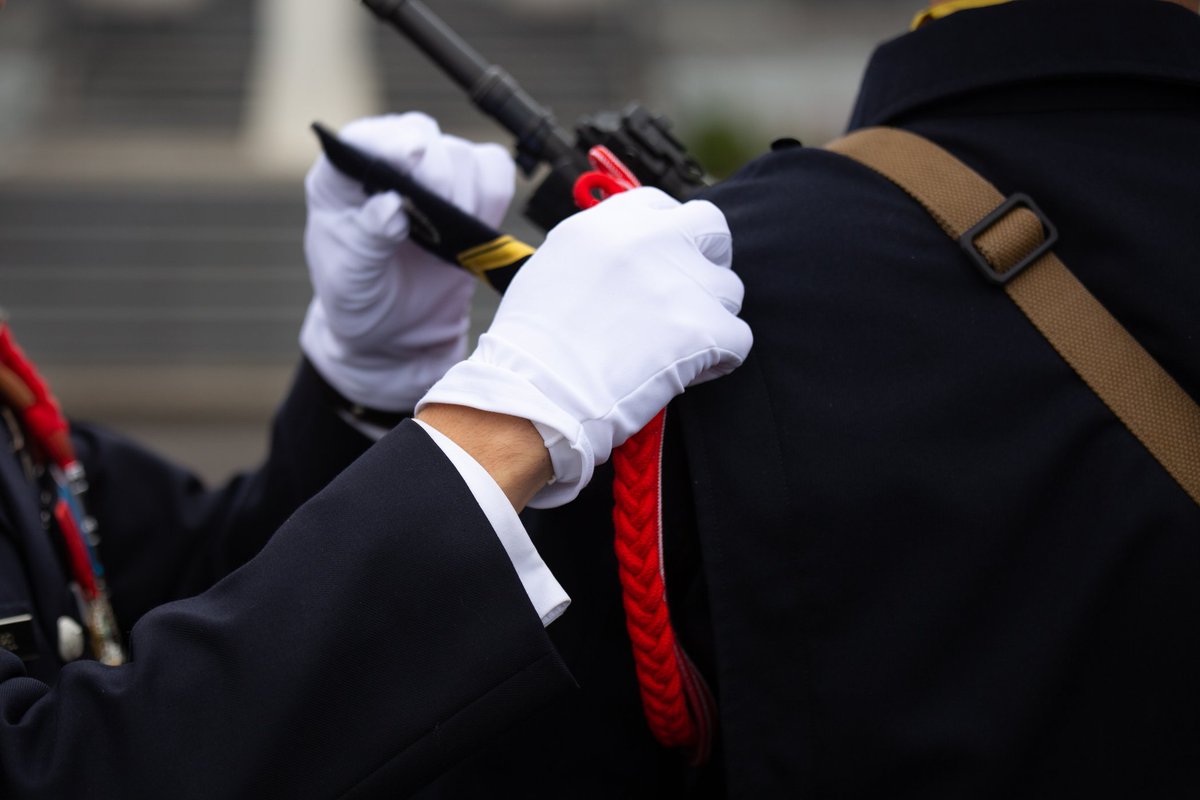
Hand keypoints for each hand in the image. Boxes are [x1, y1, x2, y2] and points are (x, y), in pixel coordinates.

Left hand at [300, 112, 514, 411]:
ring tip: (451, 237)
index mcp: (342, 178)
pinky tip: (475, 229)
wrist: (394, 331)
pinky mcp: (470, 192)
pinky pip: (495, 172)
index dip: (390, 142)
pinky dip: (493, 196)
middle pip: (423, 135)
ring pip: (463, 154)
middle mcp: (388, 164)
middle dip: (437, 173)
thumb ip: (366, 241)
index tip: (410, 159)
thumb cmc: (359, 299)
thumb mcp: (349, 279)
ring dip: (466, 194)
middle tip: (439, 214)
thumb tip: (391, 206)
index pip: (365, 140)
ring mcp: (432, 174)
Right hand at [417, 187, 752, 506]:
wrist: (537, 392)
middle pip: (711, 228)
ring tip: (671, 346)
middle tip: (683, 297)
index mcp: (611, 222)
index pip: (660, 206)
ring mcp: (684, 282)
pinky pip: (738, 339)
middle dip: (705, 260)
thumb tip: (626, 258)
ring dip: (708, 316)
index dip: (664, 237)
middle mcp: (653, 239)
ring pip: (728, 290)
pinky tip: (684, 373)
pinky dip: (718, 359)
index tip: (657, 265)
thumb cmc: (531, 345)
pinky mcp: (706, 328)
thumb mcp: (554, 266)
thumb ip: (600, 250)